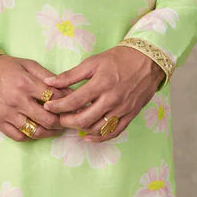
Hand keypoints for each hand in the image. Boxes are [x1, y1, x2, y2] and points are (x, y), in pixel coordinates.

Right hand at [0, 55, 73, 141]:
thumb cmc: (2, 66)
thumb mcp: (27, 64)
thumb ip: (47, 76)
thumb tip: (67, 89)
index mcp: (27, 83)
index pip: (56, 99)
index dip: (69, 103)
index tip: (75, 105)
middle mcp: (18, 100)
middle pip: (49, 119)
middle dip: (63, 121)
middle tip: (68, 121)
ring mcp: (8, 113)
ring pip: (36, 131)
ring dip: (50, 132)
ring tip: (56, 129)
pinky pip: (19, 136)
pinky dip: (31, 137)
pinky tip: (38, 131)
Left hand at [40, 46, 164, 141]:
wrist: (148, 61)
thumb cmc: (119, 59)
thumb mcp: (93, 62)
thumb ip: (71, 75)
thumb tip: (49, 81)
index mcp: (101, 83)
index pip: (74, 101)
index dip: (58, 106)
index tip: (48, 106)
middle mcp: (112, 99)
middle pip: (83, 119)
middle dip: (66, 121)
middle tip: (59, 117)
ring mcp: (122, 109)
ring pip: (97, 128)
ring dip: (81, 129)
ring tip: (72, 122)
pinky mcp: (130, 115)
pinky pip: (113, 132)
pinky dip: (99, 138)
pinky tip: (87, 136)